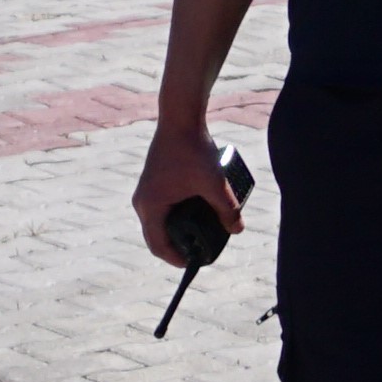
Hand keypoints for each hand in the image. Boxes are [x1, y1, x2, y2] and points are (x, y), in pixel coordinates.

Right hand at [133, 119, 241, 267]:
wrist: (180, 118)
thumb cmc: (194, 149)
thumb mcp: (214, 182)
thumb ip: (227, 208)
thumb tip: (238, 230)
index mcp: (151, 207)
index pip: (158, 245)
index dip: (176, 259)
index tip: (196, 263)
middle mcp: (143, 202)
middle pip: (158, 236)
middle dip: (179, 246)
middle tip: (203, 249)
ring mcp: (146, 191)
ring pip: (160, 222)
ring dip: (177, 230)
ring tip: (201, 233)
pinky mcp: (154, 182)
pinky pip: (162, 209)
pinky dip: (175, 216)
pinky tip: (195, 214)